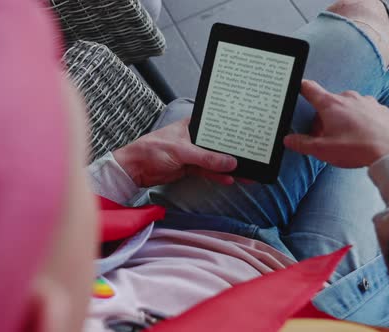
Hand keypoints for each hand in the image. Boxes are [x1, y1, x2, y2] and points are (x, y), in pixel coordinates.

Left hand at [113, 117, 237, 186]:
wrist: (135, 169)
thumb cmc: (153, 150)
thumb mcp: (182, 151)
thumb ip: (207, 158)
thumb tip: (231, 163)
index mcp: (192, 125)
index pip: (215, 125)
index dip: (231, 128)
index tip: (248, 133)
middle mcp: (194, 137)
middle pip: (217, 144)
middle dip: (233, 151)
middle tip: (253, 155)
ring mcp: (192, 153)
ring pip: (214, 159)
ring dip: (228, 167)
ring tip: (247, 172)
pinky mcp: (190, 167)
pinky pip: (208, 171)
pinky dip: (218, 176)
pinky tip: (230, 179)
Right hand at [284, 80, 388, 167]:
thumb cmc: (358, 148)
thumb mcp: (323, 150)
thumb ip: (302, 144)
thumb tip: (289, 140)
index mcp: (331, 104)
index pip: (310, 89)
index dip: (301, 88)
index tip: (298, 87)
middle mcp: (349, 98)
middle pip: (329, 103)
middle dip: (324, 118)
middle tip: (325, 137)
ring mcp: (367, 102)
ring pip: (348, 108)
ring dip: (343, 120)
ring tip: (346, 140)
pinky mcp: (381, 109)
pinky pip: (365, 113)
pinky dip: (360, 122)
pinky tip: (363, 138)